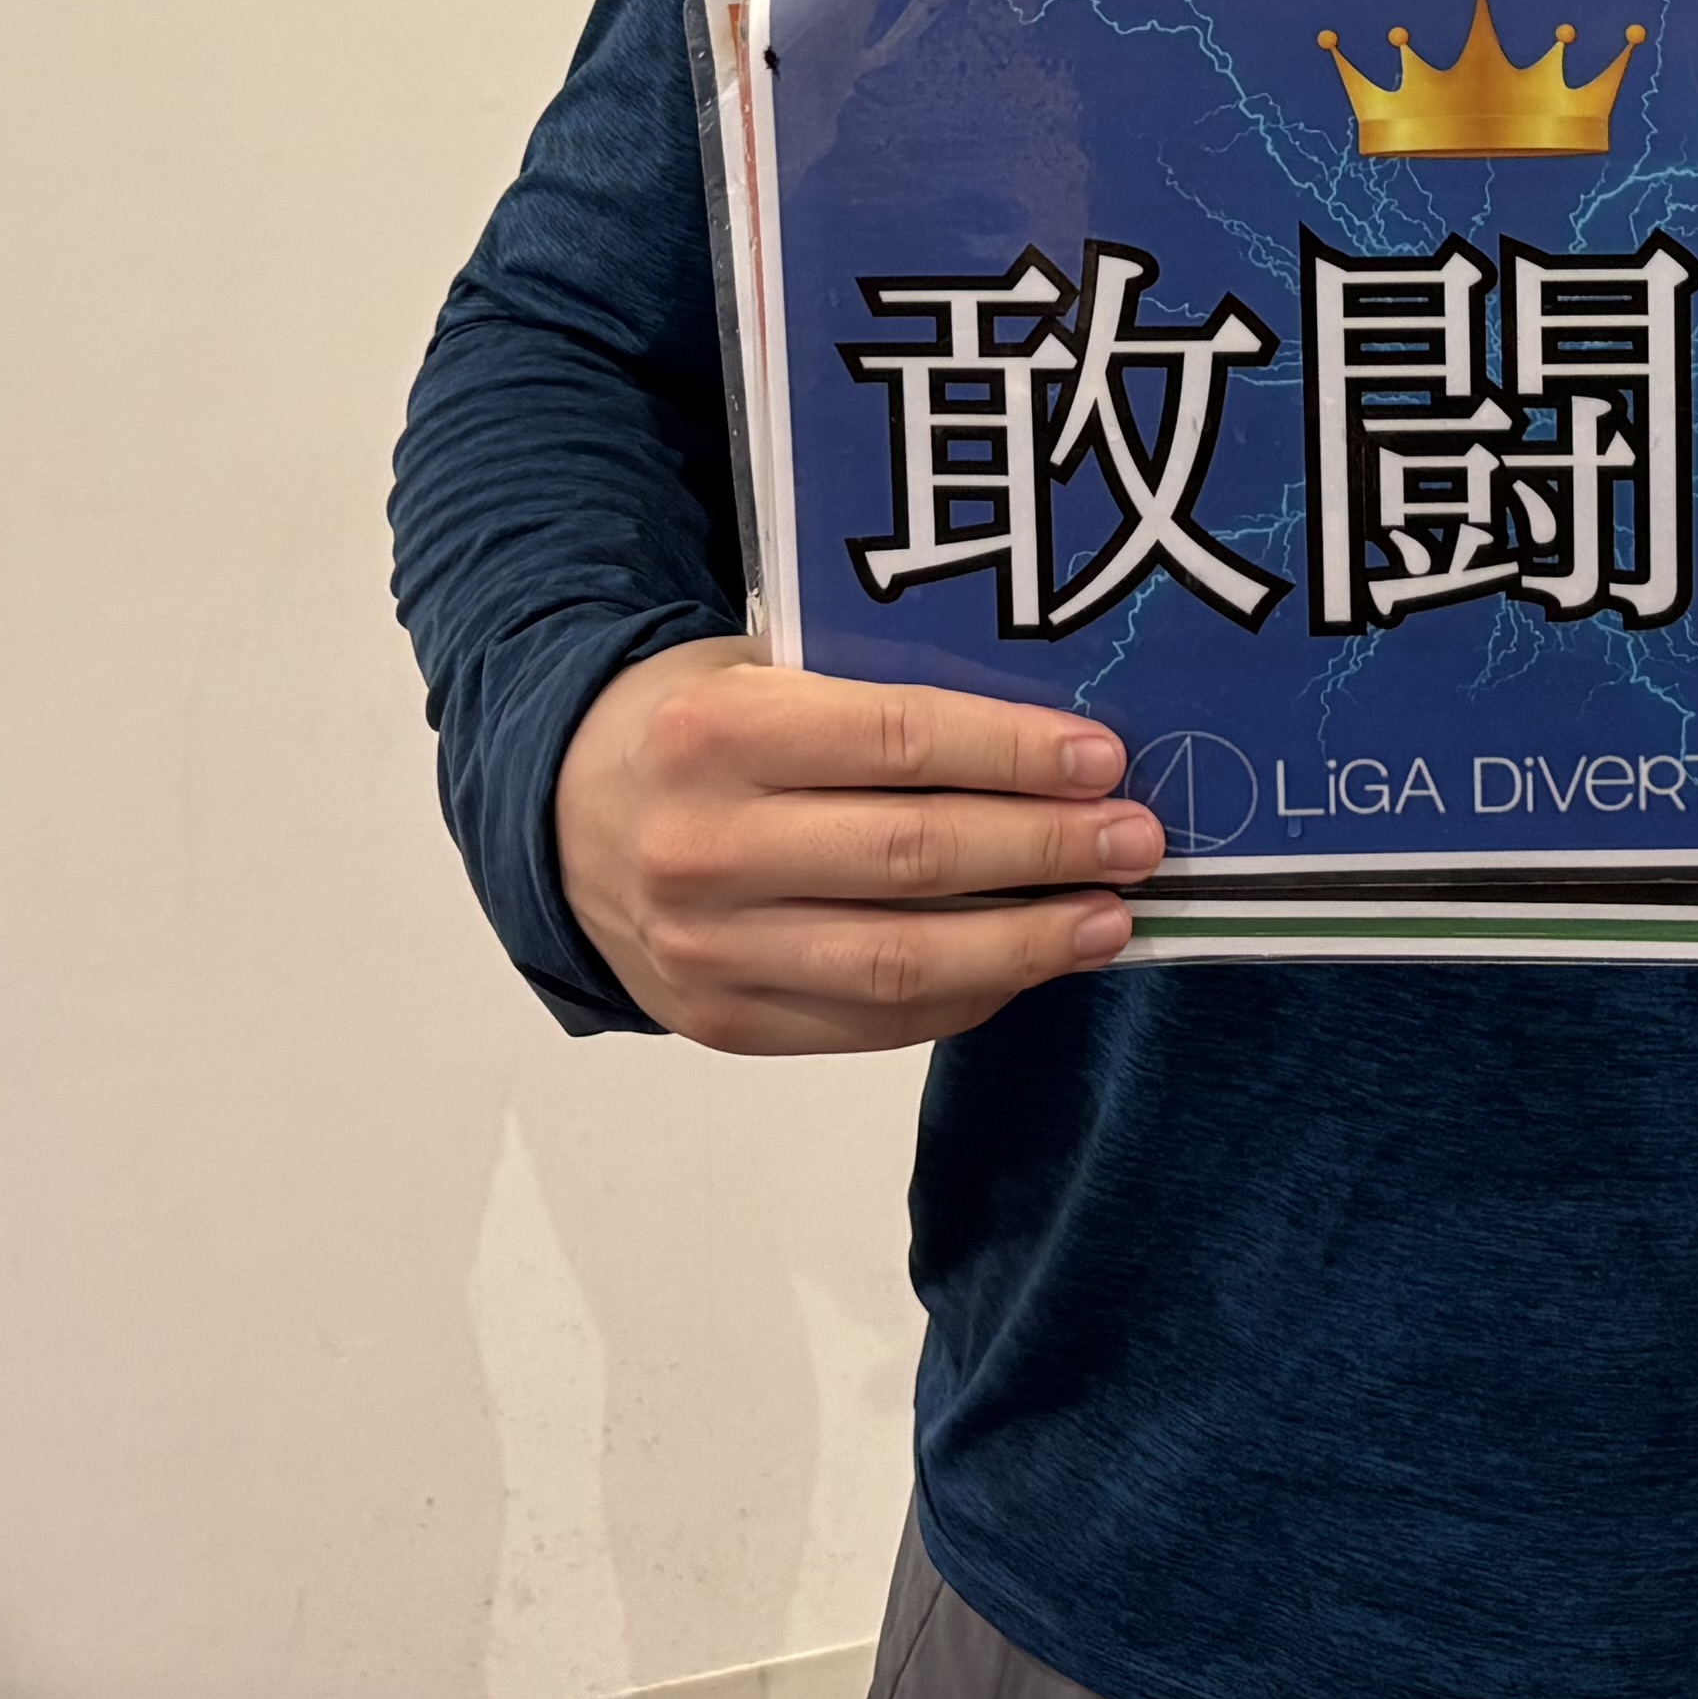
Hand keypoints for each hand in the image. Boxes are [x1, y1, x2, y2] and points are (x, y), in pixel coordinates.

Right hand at [555, 635, 1153, 1052]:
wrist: (560, 820)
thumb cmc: (697, 725)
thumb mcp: (759, 672)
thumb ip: (872, 699)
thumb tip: (1048, 741)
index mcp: (717, 732)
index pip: (895, 741)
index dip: (1012, 754)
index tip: (1104, 758)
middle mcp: (704, 848)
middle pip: (911, 858)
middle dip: (1044, 849)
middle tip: (1137, 840)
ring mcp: (708, 952)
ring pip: (899, 963)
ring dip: (1025, 945)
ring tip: (1108, 920)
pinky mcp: (722, 1023)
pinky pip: (870, 1026)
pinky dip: (962, 998)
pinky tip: (1026, 967)